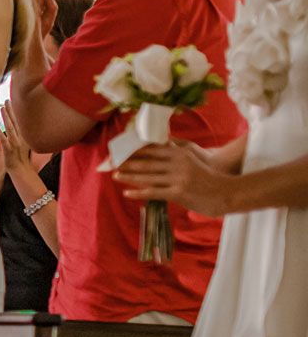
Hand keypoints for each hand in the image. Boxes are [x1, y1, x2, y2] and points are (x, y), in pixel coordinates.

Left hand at [0, 101, 33, 174]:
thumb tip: (6, 127)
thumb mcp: (20, 143)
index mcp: (23, 136)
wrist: (21, 170)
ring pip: (10, 129)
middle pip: (15, 121)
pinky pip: (5, 142)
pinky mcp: (9, 151)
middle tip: (7, 100)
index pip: (19, 121)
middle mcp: (20, 138)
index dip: (15, 111)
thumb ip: (14, 135)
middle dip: (11, 110)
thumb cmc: (19, 157)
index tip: (11, 101)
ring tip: (1, 109)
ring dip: (6, 118)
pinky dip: (1, 135)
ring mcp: (15, 144)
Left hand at [117, 140, 236, 216]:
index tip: (119, 151)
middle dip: (126, 162)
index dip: (133, 150)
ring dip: (129, 177)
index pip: (151, 149)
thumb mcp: (191, 158)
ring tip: (115, 176)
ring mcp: (178, 178)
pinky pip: (154, 192)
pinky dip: (139, 192)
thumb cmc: (206, 176)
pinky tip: (127, 193)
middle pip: (146, 162)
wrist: (225, 192)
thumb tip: (161, 143)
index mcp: (179, 153)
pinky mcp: (178, 192)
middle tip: (110, 163)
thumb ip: (175, 151)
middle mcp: (177, 163)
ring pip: (147, 177)